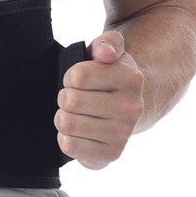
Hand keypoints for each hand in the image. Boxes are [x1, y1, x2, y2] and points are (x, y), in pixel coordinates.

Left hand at [55, 30, 143, 169]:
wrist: (128, 108)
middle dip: (65, 97)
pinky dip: (65, 137)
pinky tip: (78, 132)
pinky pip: (68, 146)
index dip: (70, 77)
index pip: (77, 76)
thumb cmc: (109, 77)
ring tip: (76, 114)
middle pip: (69, 101)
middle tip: (75, 98)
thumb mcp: (110, 52)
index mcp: (131, 79)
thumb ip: (107, 42)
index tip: (78, 80)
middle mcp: (132, 108)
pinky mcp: (111, 154)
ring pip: (66, 123)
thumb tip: (105, 52)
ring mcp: (123, 133)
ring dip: (63, 117)